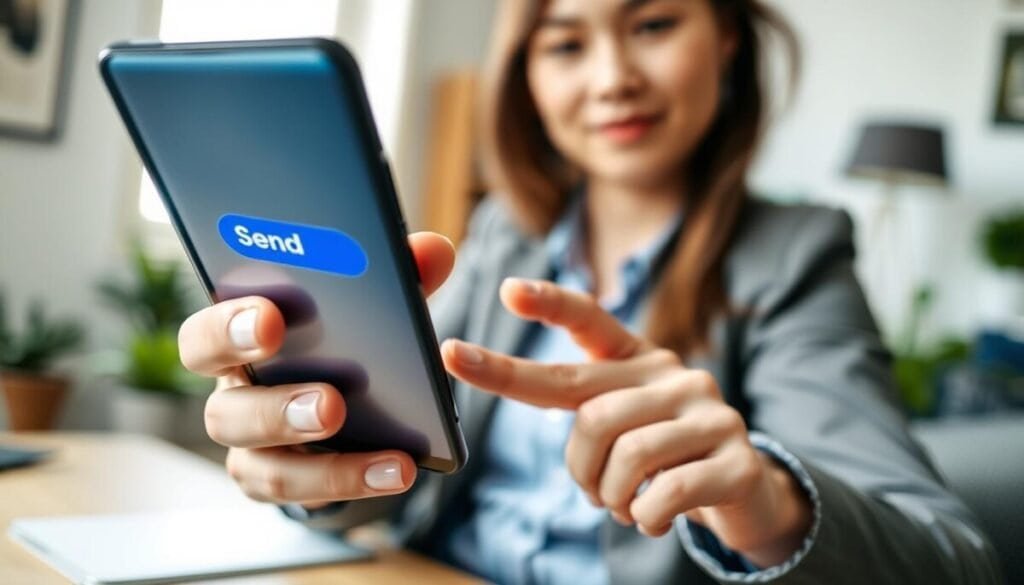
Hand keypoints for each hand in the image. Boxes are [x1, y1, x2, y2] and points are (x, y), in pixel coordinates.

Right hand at [179, 232, 455, 506]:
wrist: (338, 397)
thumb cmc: (338, 334)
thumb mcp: (367, 301)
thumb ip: (397, 276)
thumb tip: (435, 251)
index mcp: (238, 342)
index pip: (206, 333)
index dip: (228, 327)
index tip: (271, 319)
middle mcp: (232, 397)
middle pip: (223, 412)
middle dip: (276, 409)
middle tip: (333, 403)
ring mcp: (251, 447)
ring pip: (259, 464)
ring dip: (323, 463)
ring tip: (386, 458)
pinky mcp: (278, 480)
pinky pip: (301, 494)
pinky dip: (350, 483)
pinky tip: (398, 471)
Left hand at [440, 278, 811, 565]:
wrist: (744, 493)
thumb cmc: (664, 458)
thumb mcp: (623, 427)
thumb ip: (585, 412)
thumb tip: (535, 409)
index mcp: (638, 360)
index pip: (590, 320)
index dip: (550, 304)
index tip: (507, 289)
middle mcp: (677, 376)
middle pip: (594, 416)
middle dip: (580, 468)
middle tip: (593, 494)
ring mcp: (712, 415)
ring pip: (629, 457)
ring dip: (613, 499)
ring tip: (626, 507)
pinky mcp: (738, 461)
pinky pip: (668, 493)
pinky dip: (646, 518)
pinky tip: (654, 520)